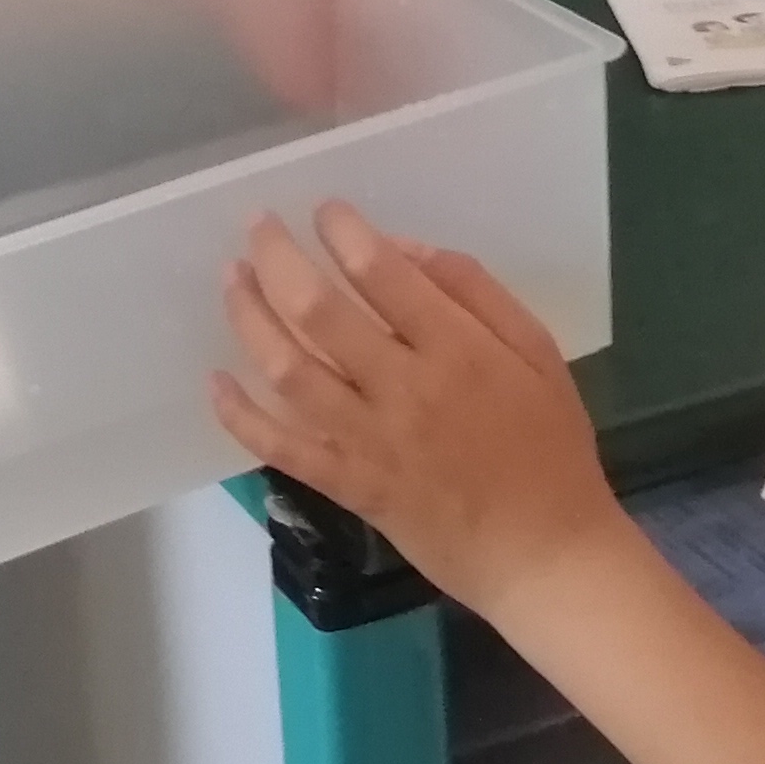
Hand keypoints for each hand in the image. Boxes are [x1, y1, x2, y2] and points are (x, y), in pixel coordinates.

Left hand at [216, 204, 620, 614]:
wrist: (542, 553)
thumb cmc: (549, 446)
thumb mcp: (537, 352)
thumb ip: (475, 292)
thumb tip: (404, 250)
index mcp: (456, 349)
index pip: (381, 273)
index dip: (342, 231)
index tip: (325, 210)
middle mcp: (403, 389)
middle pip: (317, 311)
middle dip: (277, 258)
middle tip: (257, 226)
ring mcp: (368, 441)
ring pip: (288, 370)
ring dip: (250, 318)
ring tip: (233, 280)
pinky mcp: (348, 485)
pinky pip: (281, 447)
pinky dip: (240, 416)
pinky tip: (216, 383)